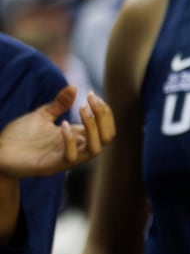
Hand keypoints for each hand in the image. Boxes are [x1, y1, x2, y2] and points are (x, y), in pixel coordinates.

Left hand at [0, 88, 114, 178]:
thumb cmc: (18, 136)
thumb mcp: (41, 115)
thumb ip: (59, 104)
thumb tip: (74, 87)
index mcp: (76, 136)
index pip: (105, 127)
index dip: (104, 110)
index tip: (91, 93)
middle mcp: (76, 148)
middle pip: (107, 137)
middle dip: (104, 116)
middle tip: (91, 99)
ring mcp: (66, 159)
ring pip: (96, 149)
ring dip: (93, 127)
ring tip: (82, 109)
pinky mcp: (53, 166)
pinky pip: (71, 157)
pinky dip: (70, 140)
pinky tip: (62, 125)